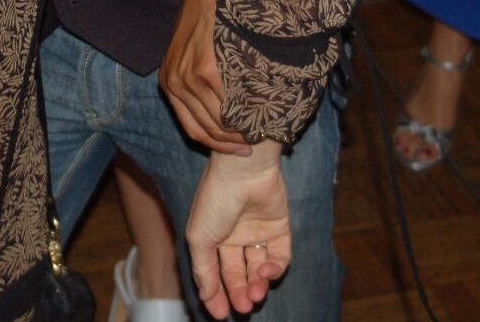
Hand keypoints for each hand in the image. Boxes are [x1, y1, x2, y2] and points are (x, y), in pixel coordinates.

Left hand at [161, 0, 250, 155]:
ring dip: (242, 130)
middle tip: (260, 138)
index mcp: (170, 82)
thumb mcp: (196, 50)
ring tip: (265, 127)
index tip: (243, 149)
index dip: (219, 144)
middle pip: (205, 130)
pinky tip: (260, 111)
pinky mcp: (202, 69)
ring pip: (218, 121)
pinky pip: (225, 105)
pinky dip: (243, 113)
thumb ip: (206, 79)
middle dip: (234, 142)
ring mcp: (186, 77)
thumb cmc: (211, 14)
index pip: (193, 129)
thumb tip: (230, 108)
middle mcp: (173, 83)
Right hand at [187, 145, 290, 318]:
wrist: (243, 172)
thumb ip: (203, 269)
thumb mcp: (199, 238)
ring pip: (259, 268)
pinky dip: (275, 268)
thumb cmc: (215, 201)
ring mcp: (258, 232)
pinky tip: (268, 271)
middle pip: (238, 273)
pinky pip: (280, 256)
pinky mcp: (279, 228)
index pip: (215, 272)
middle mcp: (235, 236)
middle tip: (244, 307)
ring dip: (258, 284)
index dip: (217, 293)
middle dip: (240, 292)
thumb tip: (206, 297)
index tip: (220, 313)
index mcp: (212, 237)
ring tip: (256, 293)